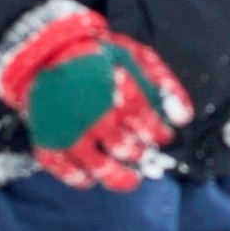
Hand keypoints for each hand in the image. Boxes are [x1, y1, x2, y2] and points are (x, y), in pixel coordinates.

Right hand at [0, 6, 190, 190]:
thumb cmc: (98, 55)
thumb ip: (163, 83)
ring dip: (117, 176)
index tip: (163, 136)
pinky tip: (91, 178)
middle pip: (124, 147)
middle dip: (138, 153)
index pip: (146, 124)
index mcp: (116, 89)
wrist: (45, 50)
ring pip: (97, 165)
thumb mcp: (136, 57)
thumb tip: (184, 118)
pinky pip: (63, 168)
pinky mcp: (46, 137)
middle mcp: (92, 112)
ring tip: (130, 180)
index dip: (157, 134)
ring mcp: (67, 128)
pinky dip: (78, 177)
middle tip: (141, 153)